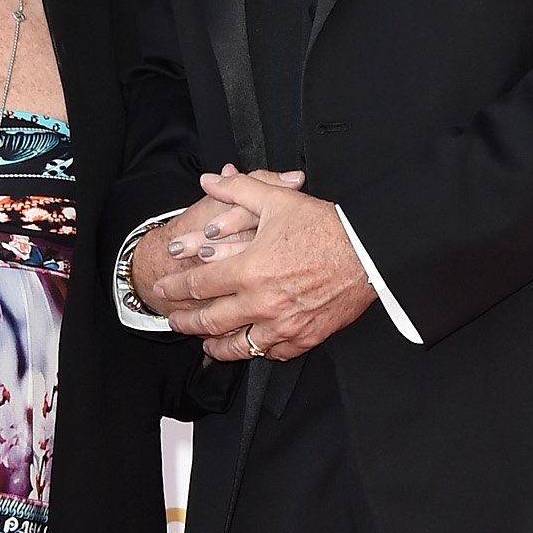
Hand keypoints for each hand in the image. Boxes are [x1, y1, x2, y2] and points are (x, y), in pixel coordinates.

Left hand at [151, 169, 375, 362]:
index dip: (175, 288)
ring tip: (204, 342)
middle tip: (173, 320)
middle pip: (210, 320)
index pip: (199, 284)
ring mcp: (283, 324)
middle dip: (186, 322)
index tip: (162, 289)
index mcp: (250, 270)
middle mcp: (262, 302)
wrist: (370, 254)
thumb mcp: (279, 200)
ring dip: (215, 346)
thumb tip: (209, 180)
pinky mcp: (304, 337)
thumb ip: (239, 189)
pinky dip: (255, 351)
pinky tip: (248, 346)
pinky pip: (271, 352)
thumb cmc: (327, 227)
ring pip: (238, 346)